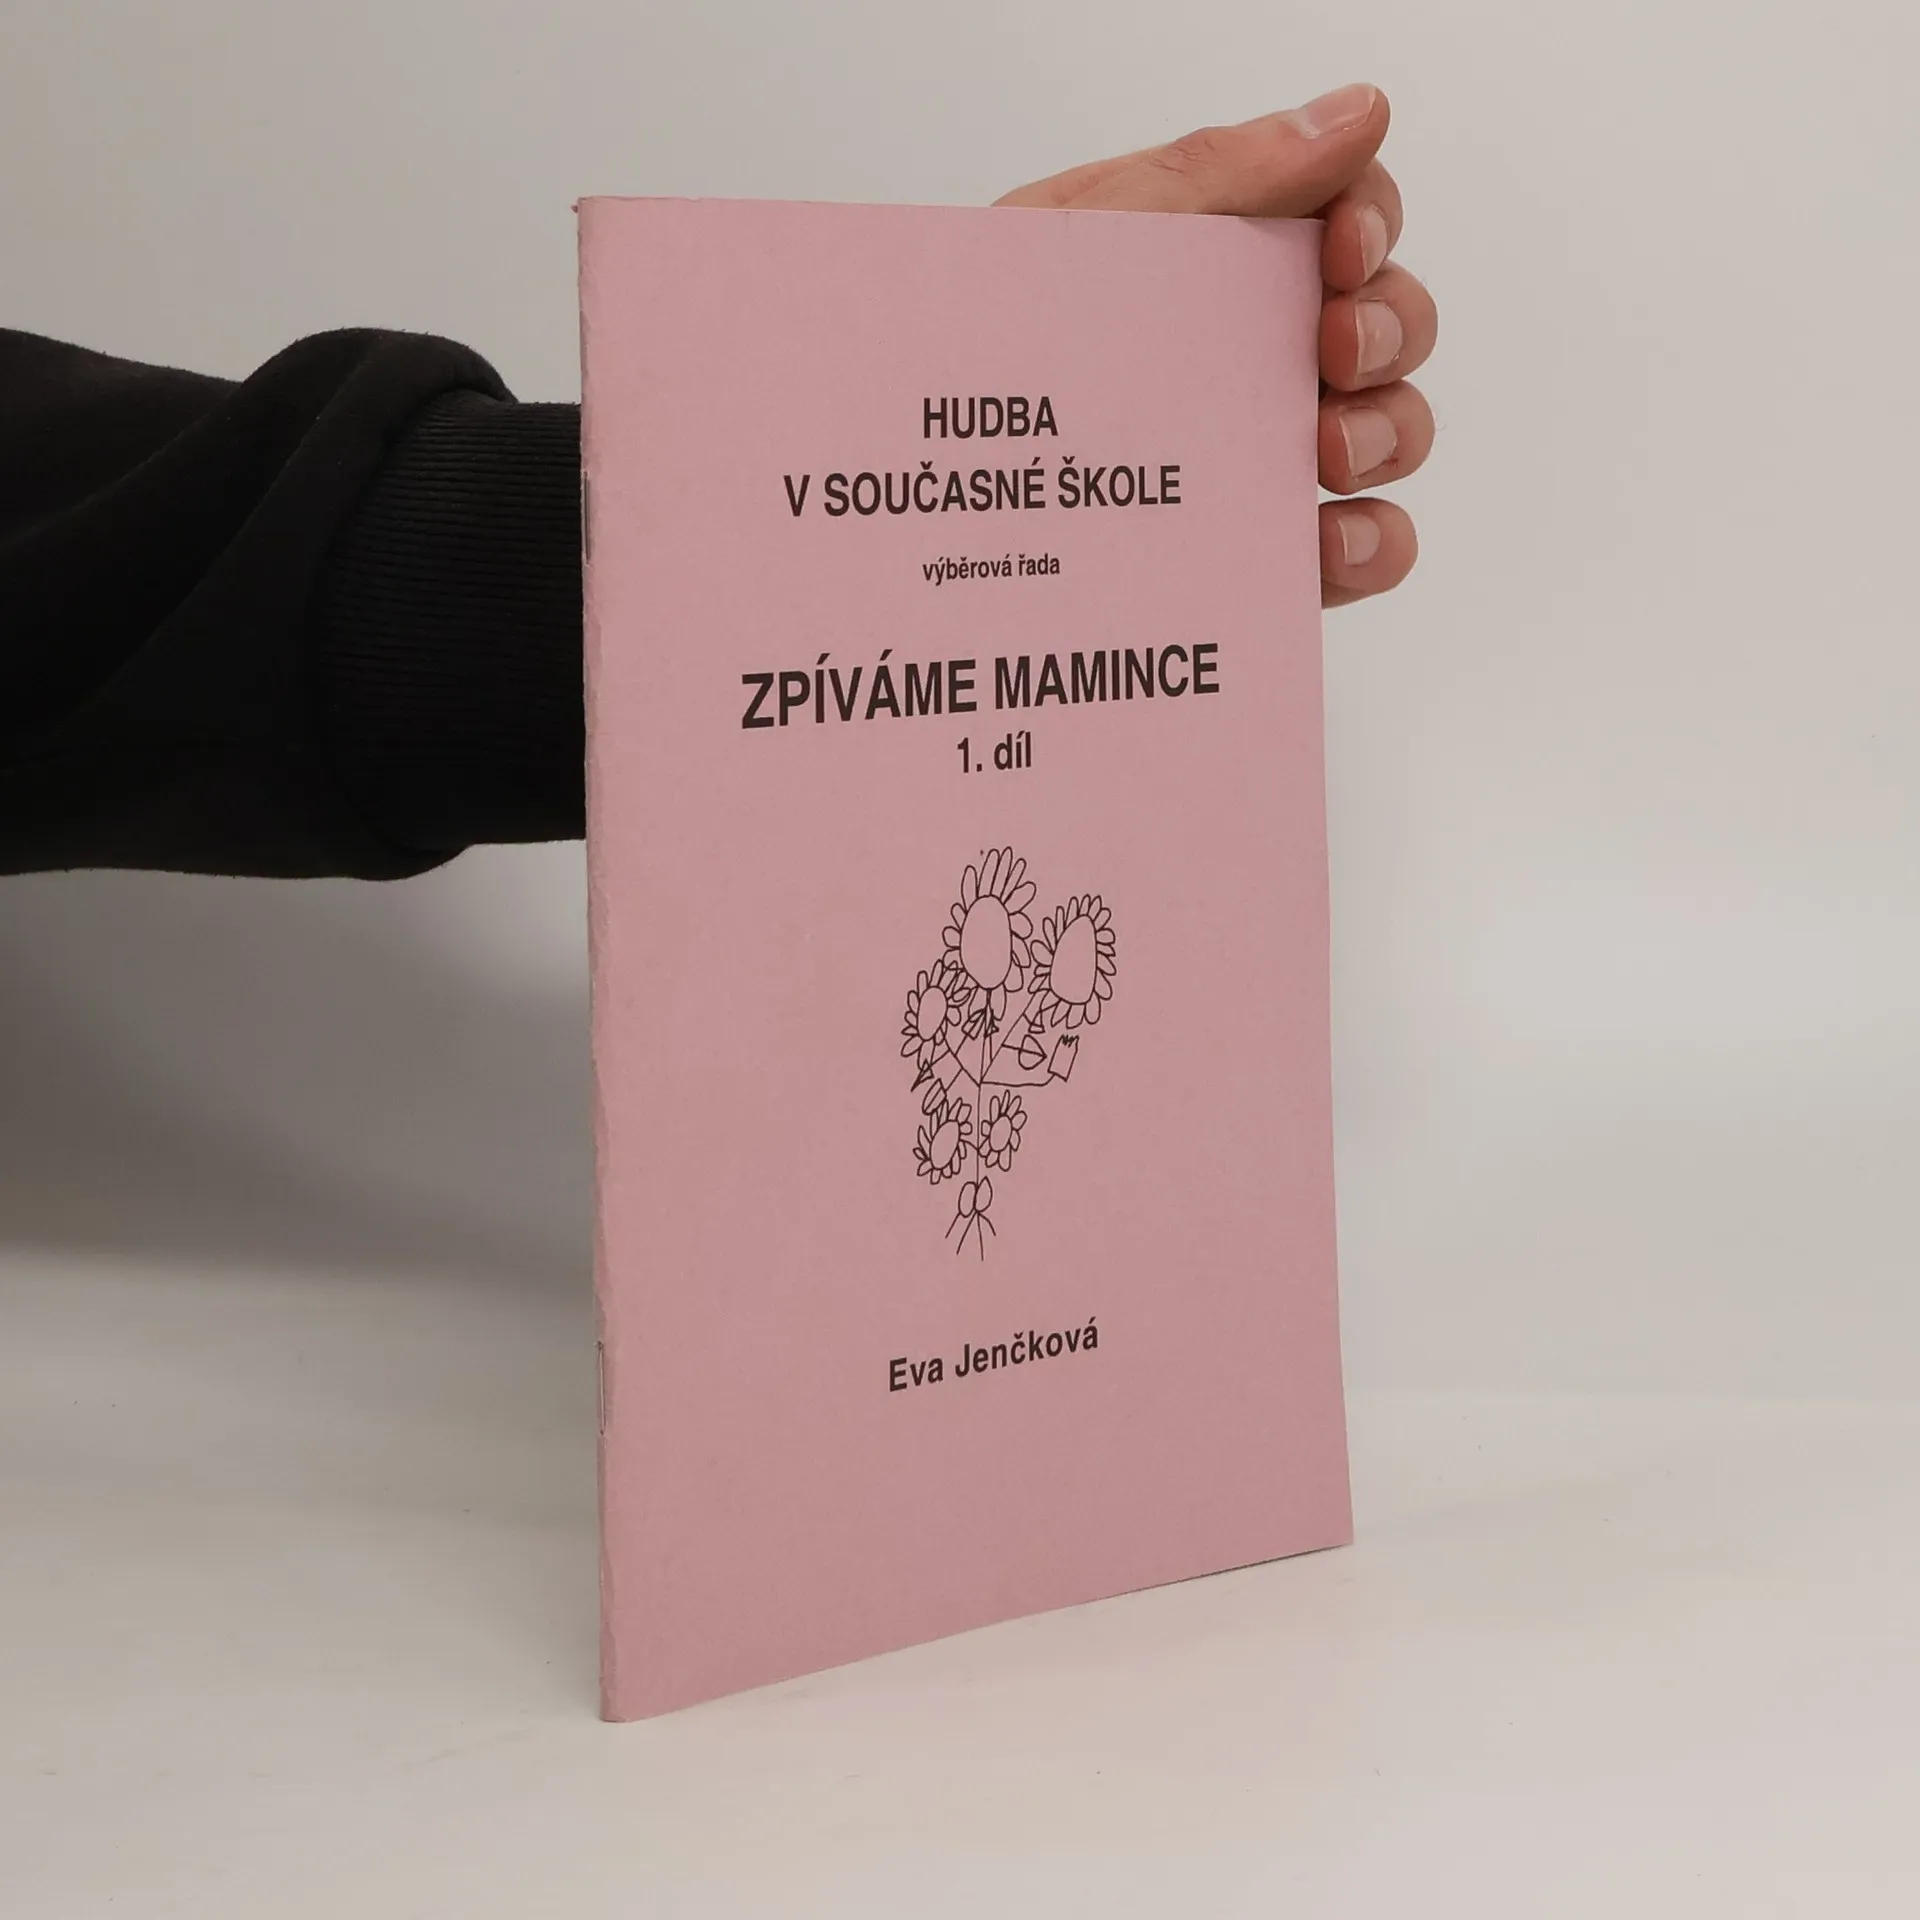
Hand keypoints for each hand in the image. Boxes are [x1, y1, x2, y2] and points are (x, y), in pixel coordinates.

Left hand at [997, 85, 1432, 607]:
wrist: (904, 486)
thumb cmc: (970, 346)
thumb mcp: (1079, 240)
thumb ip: (1217, 175)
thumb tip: (1359, 112)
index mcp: (1213, 265)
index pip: (1349, 217)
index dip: (1373, 220)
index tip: (1342, 247)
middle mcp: (1248, 359)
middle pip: (1390, 321)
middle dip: (1390, 325)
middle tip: (1333, 349)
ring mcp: (1257, 461)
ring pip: (1393, 432)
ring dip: (1391, 431)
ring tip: (1326, 451)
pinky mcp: (1255, 559)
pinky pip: (1365, 549)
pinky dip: (1377, 542)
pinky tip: (1329, 540)